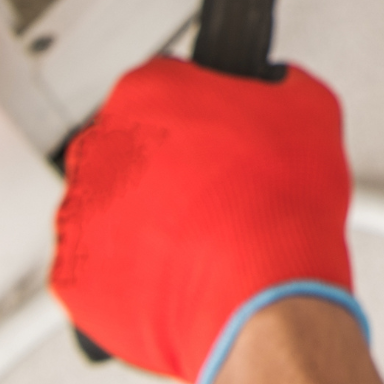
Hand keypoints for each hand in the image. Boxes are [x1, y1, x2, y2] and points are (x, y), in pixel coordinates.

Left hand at [52, 57, 354, 383]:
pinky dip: (132, 275)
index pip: (163, 84)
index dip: (199, 112)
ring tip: (204, 240)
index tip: (217, 134)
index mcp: (147, 92)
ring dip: (145, 221)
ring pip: (111, 209)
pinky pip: (99, 270)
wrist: (263, 298)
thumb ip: (276, 86)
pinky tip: (178, 273)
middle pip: (130, 147)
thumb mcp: (310, 110)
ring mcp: (80, 214)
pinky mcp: (73, 277)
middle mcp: (101, 147)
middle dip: (166, 167)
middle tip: (217, 192)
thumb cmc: (280, 209)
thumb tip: (274, 88)